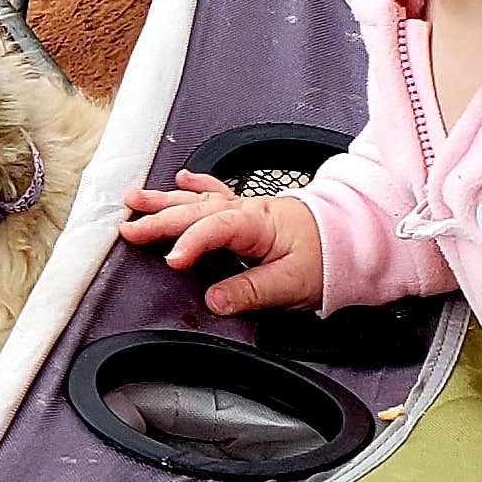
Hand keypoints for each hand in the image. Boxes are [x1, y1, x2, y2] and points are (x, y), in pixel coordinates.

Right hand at [119, 172, 325, 314]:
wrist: (351, 240)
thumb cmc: (326, 259)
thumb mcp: (292, 284)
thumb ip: (251, 291)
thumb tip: (215, 300)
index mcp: (259, 224)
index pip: (216, 228)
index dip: (191, 242)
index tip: (171, 261)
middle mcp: (249, 211)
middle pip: (196, 211)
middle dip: (159, 219)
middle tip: (130, 230)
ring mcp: (246, 209)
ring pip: (199, 200)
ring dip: (164, 201)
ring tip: (134, 201)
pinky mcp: (247, 213)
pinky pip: (216, 193)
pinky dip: (196, 186)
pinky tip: (180, 180)